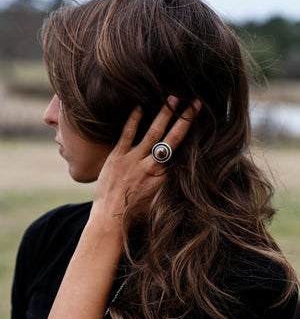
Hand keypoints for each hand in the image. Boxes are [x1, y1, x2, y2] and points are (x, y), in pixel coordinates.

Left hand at [90, 96, 200, 226]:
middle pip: (172, 139)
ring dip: (164, 114)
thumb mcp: (158, 203)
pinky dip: (133, 120)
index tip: (199, 120)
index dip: (191, 136)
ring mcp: (133, 160)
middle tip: (194, 102)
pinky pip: (126, 135)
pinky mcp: (116, 157)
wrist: (108, 221)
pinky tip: (139, 106)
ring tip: (172, 97)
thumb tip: (179, 173)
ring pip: (152, 133)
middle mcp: (150, 166)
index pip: (180, 153)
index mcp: (163, 178)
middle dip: (185, 119)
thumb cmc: (134, 215)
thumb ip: (168, 186)